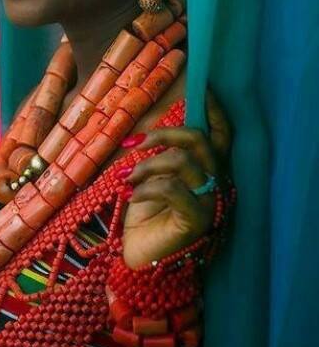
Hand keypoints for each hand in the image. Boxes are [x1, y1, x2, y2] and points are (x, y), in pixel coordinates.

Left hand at [120, 91, 231, 269]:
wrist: (138, 258)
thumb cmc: (145, 217)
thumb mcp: (152, 178)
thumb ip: (161, 155)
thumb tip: (149, 130)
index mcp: (208, 171)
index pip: (220, 135)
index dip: (214, 111)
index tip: (204, 88)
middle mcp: (215, 184)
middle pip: (200, 140)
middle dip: (164, 133)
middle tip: (135, 142)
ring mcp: (209, 203)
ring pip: (183, 161)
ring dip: (147, 164)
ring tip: (126, 177)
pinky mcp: (196, 221)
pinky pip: (171, 189)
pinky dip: (145, 188)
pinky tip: (131, 196)